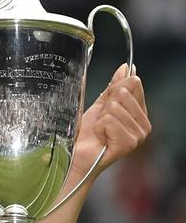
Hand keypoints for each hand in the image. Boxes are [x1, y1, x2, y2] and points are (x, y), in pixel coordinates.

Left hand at [71, 63, 150, 177]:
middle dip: (105, 106)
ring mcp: (139, 135)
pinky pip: (110, 120)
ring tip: (100, 132)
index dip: (113, 91)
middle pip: (123, 93)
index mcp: (140, 113)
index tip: (105, 105)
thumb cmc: (89, 133)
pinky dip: (99, 128)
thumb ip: (114, 87)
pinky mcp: (129, 143)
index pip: (133, 85)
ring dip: (100, 119)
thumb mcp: (101, 105)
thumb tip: (126, 67)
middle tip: (101, 122)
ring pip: (115, 108)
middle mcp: (145, 125)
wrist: (77, 154)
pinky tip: (101, 139)